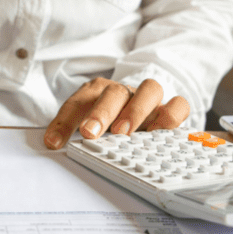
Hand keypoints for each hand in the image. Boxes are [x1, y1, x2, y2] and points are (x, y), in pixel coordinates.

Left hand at [43, 78, 189, 149]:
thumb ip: (70, 132)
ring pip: (150, 89)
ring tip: (125, 132)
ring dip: (136, 110)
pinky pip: (179, 104)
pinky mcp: (168, 109)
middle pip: (114, 92)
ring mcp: (148, 99)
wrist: (137, 110)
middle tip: (90, 133)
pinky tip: (158, 133)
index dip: (64, 122)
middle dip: (101, 112)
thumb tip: (53, 144)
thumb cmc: (107, 120)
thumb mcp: (84, 125)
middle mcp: (124, 92)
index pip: (77, 102)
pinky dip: (171, 115)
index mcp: (96, 92)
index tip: (54, 142)